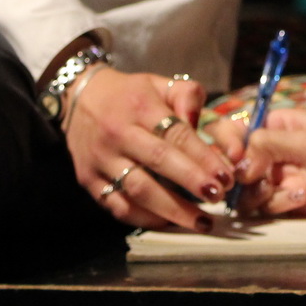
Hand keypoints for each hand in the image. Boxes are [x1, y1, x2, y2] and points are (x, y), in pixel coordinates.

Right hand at [65, 67, 233, 230]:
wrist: (79, 99)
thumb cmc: (130, 94)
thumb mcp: (160, 83)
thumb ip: (187, 96)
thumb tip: (202, 123)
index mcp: (140, 106)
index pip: (176, 133)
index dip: (203, 157)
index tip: (226, 176)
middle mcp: (118, 133)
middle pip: (159, 161)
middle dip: (192, 182)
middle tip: (218, 197)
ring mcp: (101, 159)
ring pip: (138, 189)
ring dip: (173, 210)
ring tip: (202, 222)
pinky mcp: (89, 180)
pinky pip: (118, 206)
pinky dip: (145, 219)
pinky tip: (170, 223)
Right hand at [224, 110, 305, 216]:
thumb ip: (269, 146)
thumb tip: (236, 162)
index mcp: (277, 125)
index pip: (234, 130)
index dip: (227, 145)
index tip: (234, 160)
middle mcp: (275, 152)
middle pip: (235, 166)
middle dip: (242, 176)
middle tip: (256, 181)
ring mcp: (282, 178)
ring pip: (247, 192)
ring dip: (263, 194)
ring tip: (293, 190)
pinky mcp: (292, 204)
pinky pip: (268, 209)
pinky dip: (278, 206)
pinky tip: (300, 200)